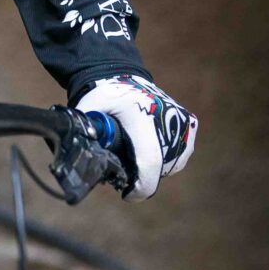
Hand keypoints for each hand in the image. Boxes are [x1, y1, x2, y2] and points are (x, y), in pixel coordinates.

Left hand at [72, 74, 197, 200]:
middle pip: (160, 167)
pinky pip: (179, 155)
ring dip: (153, 168)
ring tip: (134, 156)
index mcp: (143, 116)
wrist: (124, 74)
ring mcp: (182, 123)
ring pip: (171, 164)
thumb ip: (86, 132)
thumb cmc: (105, 95)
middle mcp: (168, 120)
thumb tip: (79, 159)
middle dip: (141, 177)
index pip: (150, 161)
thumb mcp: (89, 109)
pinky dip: (165, 158)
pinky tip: (148, 149)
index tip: (128, 195)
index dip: (141, 186)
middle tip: (124, 172)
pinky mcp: (189, 125)